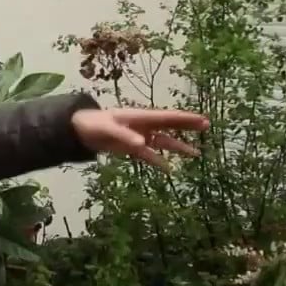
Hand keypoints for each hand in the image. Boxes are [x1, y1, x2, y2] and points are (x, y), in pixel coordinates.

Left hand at [72, 107, 208, 171]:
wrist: (78, 130)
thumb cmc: (93, 124)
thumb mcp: (108, 129)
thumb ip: (125, 136)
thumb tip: (143, 145)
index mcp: (140, 117)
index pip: (167, 117)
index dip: (185, 118)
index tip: (203, 120)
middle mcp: (143, 126)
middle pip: (169, 126)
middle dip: (187, 127)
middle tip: (207, 127)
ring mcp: (138, 136)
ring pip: (163, 142)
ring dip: (178, 147)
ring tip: (196, 154)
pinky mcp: (131, 148)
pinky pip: (149, 155)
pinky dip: (158, 161)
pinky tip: (170, 169)